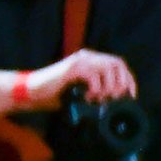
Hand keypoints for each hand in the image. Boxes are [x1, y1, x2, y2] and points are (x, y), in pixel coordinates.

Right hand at [22, 47, 137, 105]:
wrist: (29, 93)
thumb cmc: (54, 95)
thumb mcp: (80, 92)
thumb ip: (95, 92)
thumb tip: (113, 103)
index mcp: (91, 60)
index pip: (118, 64)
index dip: (128, 79)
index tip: (131, 95)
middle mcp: (88, 57)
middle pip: (117, 63)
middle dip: (121, 83)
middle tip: (114, 99)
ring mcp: (79, 61)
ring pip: (107, 68)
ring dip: (108, 86)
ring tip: (100, 99)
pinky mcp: (71, 68)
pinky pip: (93, 75)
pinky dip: (95, 88)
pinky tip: (88, 97)